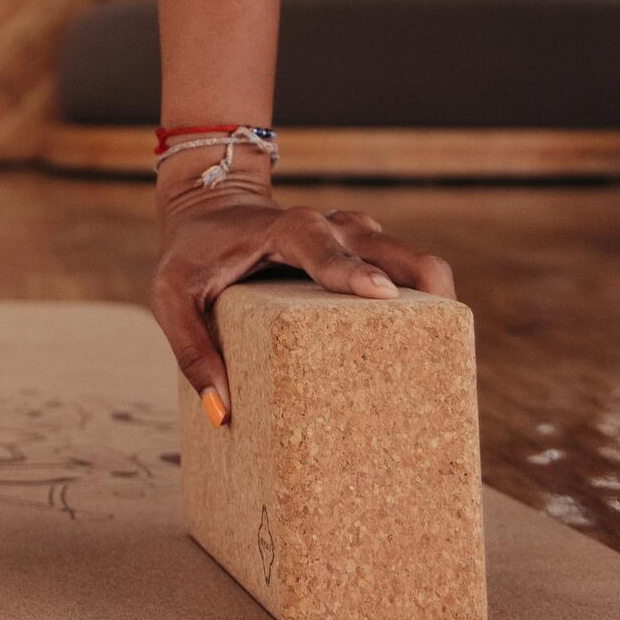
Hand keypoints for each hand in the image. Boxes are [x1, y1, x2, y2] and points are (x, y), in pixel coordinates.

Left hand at [150, 147, 454, 425]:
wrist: (211, 206)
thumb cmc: (191, 254)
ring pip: (415, 262)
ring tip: (448, 358)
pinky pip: (407, 276)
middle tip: (444, 341)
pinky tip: (430, 353)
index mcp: (288, 230)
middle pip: (398, 252)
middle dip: (428, 293)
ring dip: (437, 303)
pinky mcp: (367, 257)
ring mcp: (357, 239)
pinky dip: (425, 307)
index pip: (325, 244)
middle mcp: (334, 228)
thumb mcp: (171, 296)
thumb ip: (191, 350)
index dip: (353, 269)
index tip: (382, 295)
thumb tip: (222, 413)